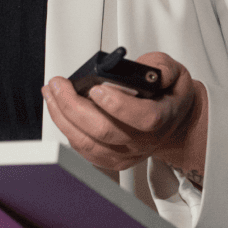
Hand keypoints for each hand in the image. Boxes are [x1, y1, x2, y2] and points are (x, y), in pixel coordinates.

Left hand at [43, 51, 207, 185]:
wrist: (172, 123)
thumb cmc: (169, 97)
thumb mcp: (175, 73)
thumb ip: (163, 68)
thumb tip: (147, 70)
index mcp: (162, 117)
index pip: (143, 118)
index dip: (118, 105)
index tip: (97, 89)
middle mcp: (143, 140)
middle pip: (105, 131)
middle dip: (74, 106)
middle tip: (59, 84)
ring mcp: (126, 153)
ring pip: (88, 143)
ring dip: (63, 117)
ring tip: (52, 93)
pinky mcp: (111, 159)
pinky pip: (83, 149)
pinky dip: (66, 129)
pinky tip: (59, 110)